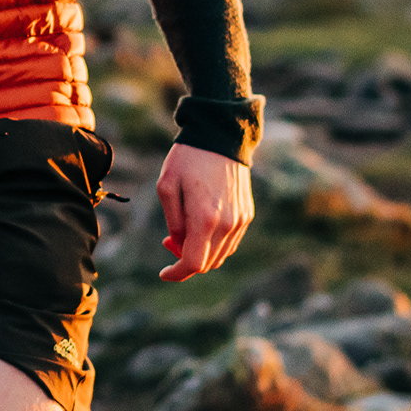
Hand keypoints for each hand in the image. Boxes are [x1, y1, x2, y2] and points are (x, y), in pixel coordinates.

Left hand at [154, 144, 254, 281]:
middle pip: (208, 263)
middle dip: (186, 261)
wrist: (221, 137)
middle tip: (169, 241)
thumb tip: (178, 245)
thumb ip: (173, 222)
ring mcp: (240, 220)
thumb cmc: (188, 158)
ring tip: (183, 231)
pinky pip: (231, 242)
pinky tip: (201, 226)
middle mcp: (227, 224)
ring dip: (201, 253)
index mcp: (205, 219)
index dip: (177, 273)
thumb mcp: (167, 186)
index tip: (164, 273)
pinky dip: (215, 244)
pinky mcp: (247, 214)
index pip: (194, 263)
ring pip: (221, 256)